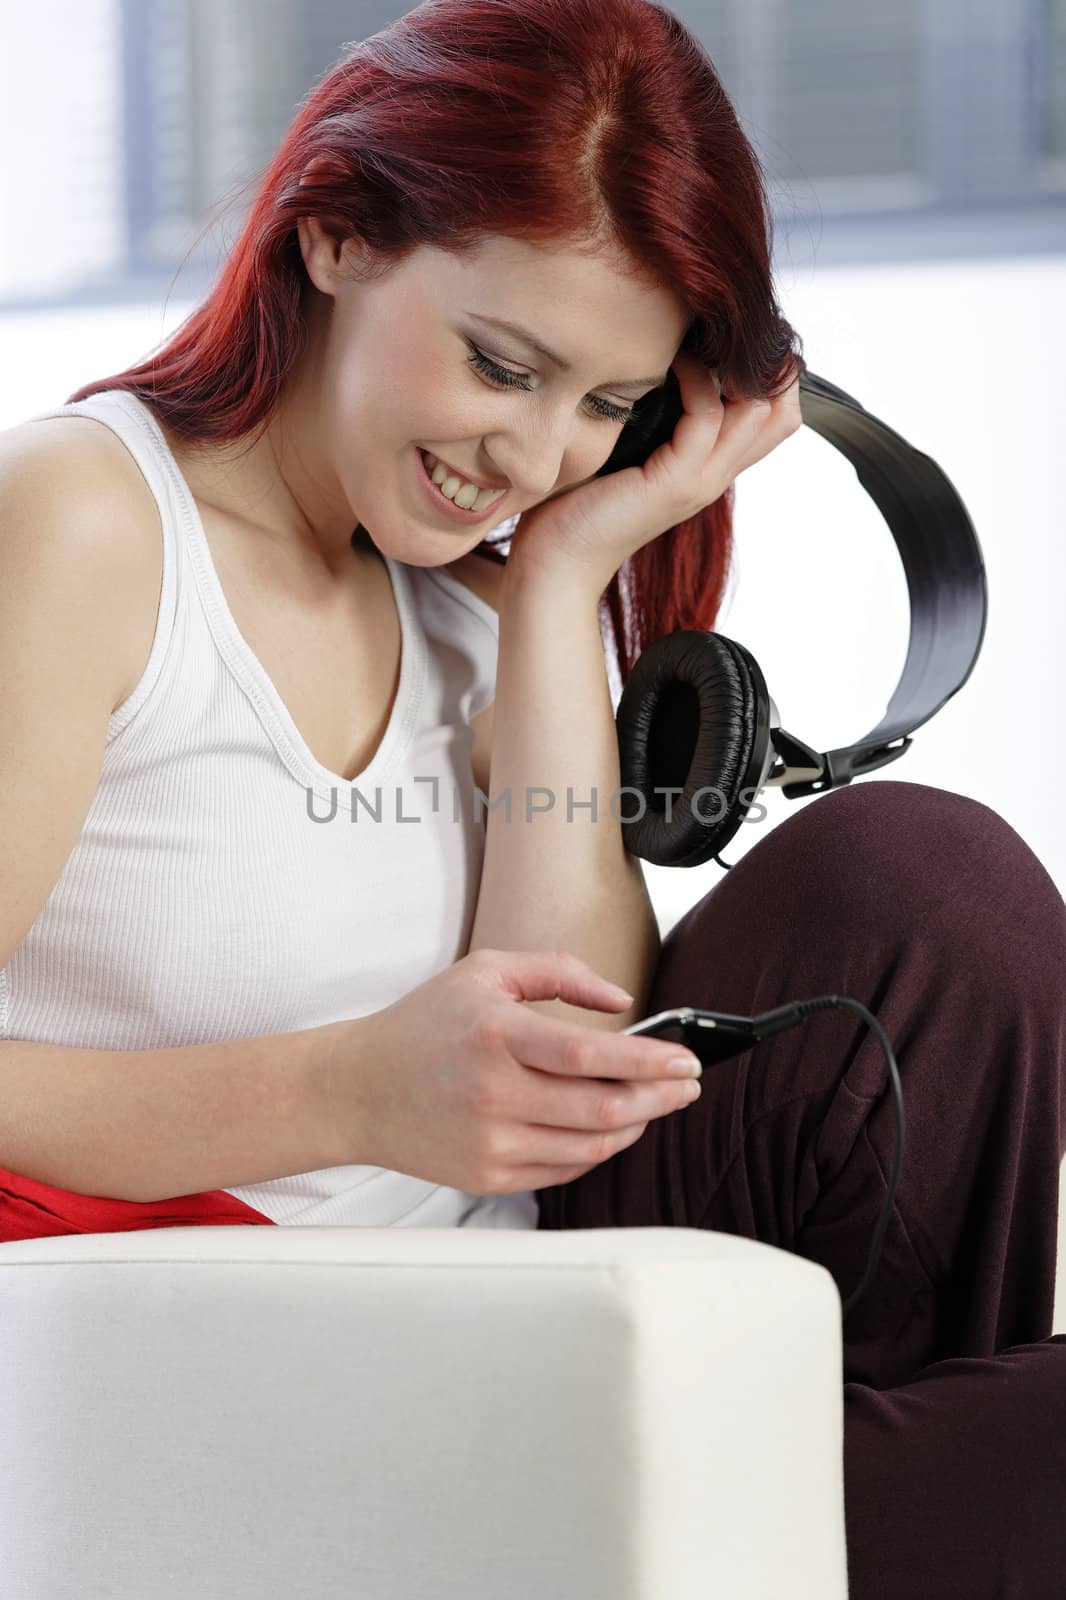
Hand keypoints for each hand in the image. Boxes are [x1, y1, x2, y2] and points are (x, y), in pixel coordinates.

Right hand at [329, 948, 703, 1195]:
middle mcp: (493, 1094)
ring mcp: (490, 1143)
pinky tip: (611, 1127)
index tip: (686, 1059)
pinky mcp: (488, 1176)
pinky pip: (565, 1169)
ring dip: (636, 1126)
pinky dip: (598, 1149)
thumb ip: (559, 972)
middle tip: (686, 1084)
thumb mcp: (485, 973)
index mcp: (495, 1035)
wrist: (357, 1089)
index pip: (589, 1056)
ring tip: (655, 1103)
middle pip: (602, 1109)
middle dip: (659, 1098)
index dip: (648, 1061)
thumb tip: (623, 1001)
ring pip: (591, 1146)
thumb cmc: (425, 1025)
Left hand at [510, 351, 803, 590]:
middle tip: (721, 332)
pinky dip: (696, 380)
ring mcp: (700, 482)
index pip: (775, 417)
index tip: (729, 339)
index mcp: (709, 470)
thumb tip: (657, 360)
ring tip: (696, 340)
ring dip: (730, 364)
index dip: (770, 373)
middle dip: (762, 362)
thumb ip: (652, 419)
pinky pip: (705, 418)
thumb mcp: (627, 450)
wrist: (557, 562)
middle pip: (783, 414)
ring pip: (758, 412)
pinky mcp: (674, 484)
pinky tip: (672, 362)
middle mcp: (715, 477)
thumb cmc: (578, 504)